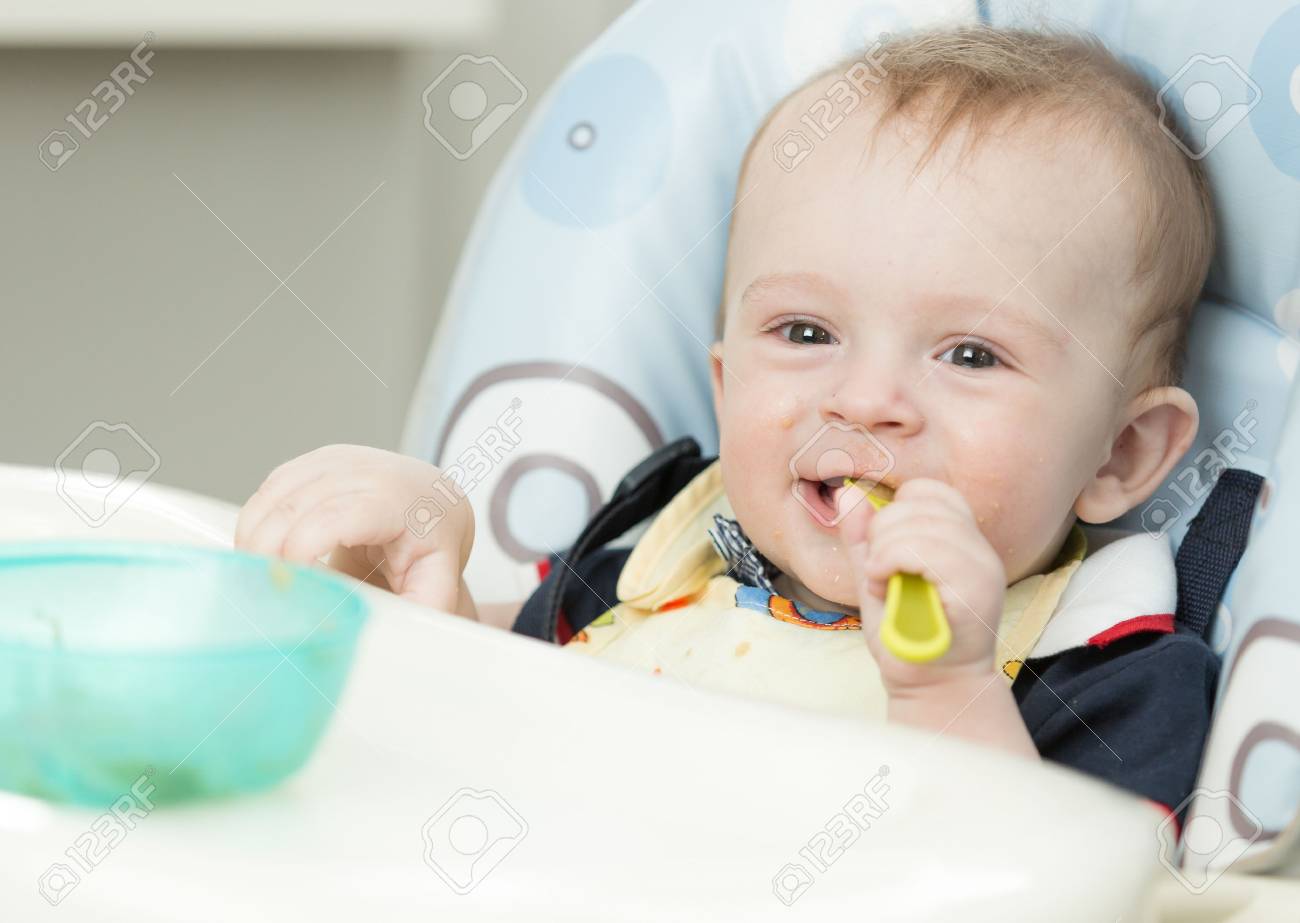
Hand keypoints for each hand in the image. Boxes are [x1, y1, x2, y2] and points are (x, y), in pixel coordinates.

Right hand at [235, 445, 474, 614]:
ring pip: (273, 497)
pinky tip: (265, 553)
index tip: (291, 589)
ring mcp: (335, 460)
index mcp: (395, 500)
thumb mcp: (438, 585)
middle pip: (292, 508)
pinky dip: (256, 523)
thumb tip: (392, 644)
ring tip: (261, 578)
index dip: (300, 551)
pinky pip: (270, 489)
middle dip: (267, 554)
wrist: (435, 504)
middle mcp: (363, 470)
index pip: (333, 518)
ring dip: (254, 539)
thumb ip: (416, 614)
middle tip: (265, 595)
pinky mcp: (314, 461)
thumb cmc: (434, 545)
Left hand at [839, 478, 1005, 694]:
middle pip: (920, 503)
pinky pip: (926, 551)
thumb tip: (850, 493)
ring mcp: (981, 567)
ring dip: (884, 552)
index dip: (896, 510)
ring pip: (920, 524)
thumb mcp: (876, 578)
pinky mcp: (976, 589)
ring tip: (882, 583)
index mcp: (960, 541)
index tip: (881, 550)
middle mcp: (978, 549)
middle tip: (877, 572)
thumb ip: (864, 538)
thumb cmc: (906, 638)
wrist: (931, 688)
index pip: (930, 492)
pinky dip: (891, 562)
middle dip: (881, 533)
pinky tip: (884, 585)